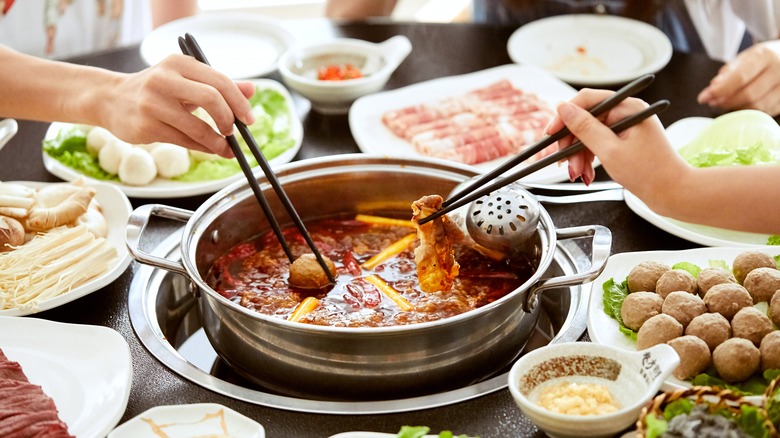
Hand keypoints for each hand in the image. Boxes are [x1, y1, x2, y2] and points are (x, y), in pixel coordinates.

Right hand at [101, 54, 254, 156]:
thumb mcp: (186, 80)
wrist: (110, 99)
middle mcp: (165, 79)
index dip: (239, 103)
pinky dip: (202, 148)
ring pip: (197, 126)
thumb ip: (219, 85)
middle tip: (234, 132)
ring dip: (217, 142)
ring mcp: (153, 103)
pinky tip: (210, 149)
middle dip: (229, 120)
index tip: (249, 119)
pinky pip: (183, 141)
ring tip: (226, 149)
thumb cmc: (157, 90)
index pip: (220, 81)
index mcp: (179, 63)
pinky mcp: (146, 126)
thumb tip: (253, 90)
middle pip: (211, 99)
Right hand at [544, 89, 688, 203]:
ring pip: (589, 135)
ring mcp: (624, 127)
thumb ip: (585, 128)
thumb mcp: (610, 150)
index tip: (551, 133)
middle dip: (572, 143)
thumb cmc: (650, 173)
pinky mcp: (623, 141)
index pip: (587, 100)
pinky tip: (586, 174)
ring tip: (578, 174)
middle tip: (563, 163)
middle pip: (585, 119)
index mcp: (627, 107)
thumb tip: (564, 108)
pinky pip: (597, 144)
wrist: (673, 194)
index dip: (565, 115)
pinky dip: (588, 159)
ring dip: (578, 155)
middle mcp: (626, 113)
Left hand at [697, 40, 779, 116]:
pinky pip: (766, 111)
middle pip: (748, 94)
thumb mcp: (746, 57)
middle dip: (726, 101)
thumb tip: (714, 87)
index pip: (739, 77)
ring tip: (724, 103)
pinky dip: (749, 111)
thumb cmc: (764, 58)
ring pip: (757, 106)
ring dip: (736, 108)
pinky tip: (741, 105)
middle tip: (712, 102)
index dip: (718, 91)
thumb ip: (729, 71)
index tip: (703, 98)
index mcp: (766, 56)